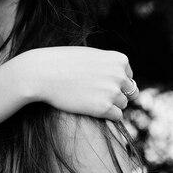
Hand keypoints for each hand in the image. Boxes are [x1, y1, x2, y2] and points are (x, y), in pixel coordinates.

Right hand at [19, 47, 137, 120]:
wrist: (42, 73)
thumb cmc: (63, 62)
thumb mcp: (90, 56)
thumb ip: (108, 65)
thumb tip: (124, 81)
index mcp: (119, 59)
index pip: (128, 76)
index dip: (114, 81)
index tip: (97, 81)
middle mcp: (119, 75)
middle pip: (130, 91)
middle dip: (116, 93)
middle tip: (94, 93)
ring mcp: (113, 92)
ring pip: (122, 104)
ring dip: (110, 104)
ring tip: (89, 99)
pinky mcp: (104, 108)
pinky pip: (117, 116)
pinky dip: (107, 115)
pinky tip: (91, 108)